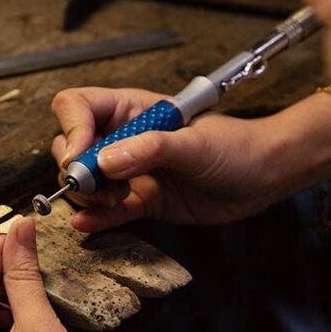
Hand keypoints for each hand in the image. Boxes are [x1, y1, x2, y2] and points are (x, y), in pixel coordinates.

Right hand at [51, 87, 330, 231]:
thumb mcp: (194, 143)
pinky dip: (96, 219)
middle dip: (77, 169)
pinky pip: (109, 211)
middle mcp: (123, 140)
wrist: (260, 178)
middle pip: (73, 148)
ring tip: (116, 200)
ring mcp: (130, 173)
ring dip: (88, 196)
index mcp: (132, 111)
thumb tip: (104, 161)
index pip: (79, 107)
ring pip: (86, 183)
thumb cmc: (234, 147)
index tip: (77, 156)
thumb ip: (150, 148)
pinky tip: (85, 224)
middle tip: (97, 186)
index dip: (70, 128)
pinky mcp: (140, 201)